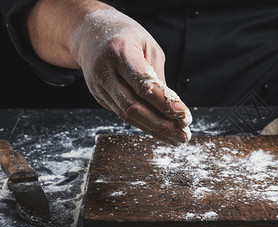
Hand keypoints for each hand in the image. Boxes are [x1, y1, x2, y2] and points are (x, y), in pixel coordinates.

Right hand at [69, 9, 191, 144]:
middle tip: (183, 135)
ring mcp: (99, 87)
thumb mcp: (148, 45)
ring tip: (176, 137)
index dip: (165, 104)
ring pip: (127, 116)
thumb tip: (171, 107)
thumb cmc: (125, 36)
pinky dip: (144, 125)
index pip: (143, 85)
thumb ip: (158, 75)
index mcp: (120, 52)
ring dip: (155, 130)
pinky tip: (161, 131)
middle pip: (134, 107)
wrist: (88, 33)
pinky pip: (124, 115)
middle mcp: (105, 71)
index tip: (185, 116)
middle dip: (162, 125)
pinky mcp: (100, 97)